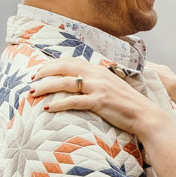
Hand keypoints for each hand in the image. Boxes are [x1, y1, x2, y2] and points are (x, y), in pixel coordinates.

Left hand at [30, 58, 173, 141]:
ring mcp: (99, 88)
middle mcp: (97, 75)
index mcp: (99, 69)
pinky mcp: (100, 102)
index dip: (52, 64)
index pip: (70, 61)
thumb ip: (96, 81)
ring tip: (32, 93)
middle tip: (30, 80)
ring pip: (65, 84)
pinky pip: (74, 101)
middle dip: (44, 72)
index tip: (39, 70)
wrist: (145, 115)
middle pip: (64, 68)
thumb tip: (79, 83)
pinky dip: (59, 104)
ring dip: (46, 87)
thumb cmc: (126, 104)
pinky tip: (48, 108)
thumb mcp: (111, 86)